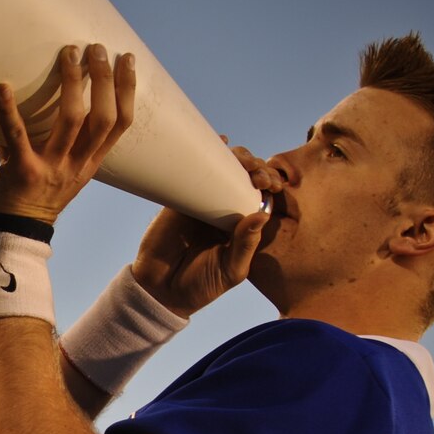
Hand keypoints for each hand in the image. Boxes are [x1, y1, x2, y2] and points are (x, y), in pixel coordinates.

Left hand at [0, 43, 134, 224]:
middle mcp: (76, 165)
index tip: (127, 59)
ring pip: (71, 121)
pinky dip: (8, 110)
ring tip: (69, 54)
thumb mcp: (59, 169)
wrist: (10, 232)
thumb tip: (44, 91)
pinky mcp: (22, 171)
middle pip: (103, 119)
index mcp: (89, 163)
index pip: (120, 124)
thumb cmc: (32, 194)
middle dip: (104, 80)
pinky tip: (2, 87)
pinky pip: (16, 135)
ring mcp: (51, 169)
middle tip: (97, 49)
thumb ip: (57, 137)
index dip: (127, 90)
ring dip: (71, 84)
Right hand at [129, 144, 280, 317]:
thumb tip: (261, 215)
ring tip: (246, 163)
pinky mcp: (179, 198)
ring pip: (223, 169)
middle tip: (260, 176)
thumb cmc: (201, 285)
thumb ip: (246, 245)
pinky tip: (220, 142)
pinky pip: (194, 172)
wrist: (161, 290)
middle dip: (257, 169)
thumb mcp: (231, 270)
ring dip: (238, 158)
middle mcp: (224, 209)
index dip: (269, 185)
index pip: (260, 197)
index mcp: (241, 226)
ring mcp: (202, 202)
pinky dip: (208, 154)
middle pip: (245, 178)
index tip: (272, 185)